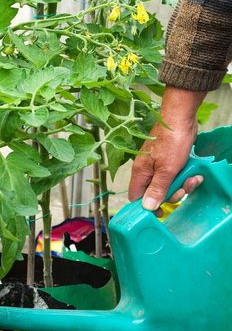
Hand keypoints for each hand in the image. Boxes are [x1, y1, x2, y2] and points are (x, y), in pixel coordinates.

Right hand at [129, 87, 206, 209]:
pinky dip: (184, 176)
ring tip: (193, 177)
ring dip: (182, 185)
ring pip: (168, 185)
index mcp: (140, 173)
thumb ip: (157, 190)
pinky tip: (193, 172)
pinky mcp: (168, 161)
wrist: (180, 117)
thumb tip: (147, 207)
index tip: (161, 213)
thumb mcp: (167, 170)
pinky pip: (174, 176)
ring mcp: (158, 166)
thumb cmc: (171, 141)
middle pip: (155, 193)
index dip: (147, 207)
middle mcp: (147, 171)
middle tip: (184, 188)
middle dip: (173, 194)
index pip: (136, 197)